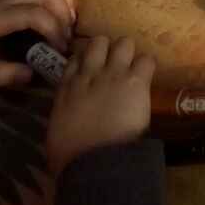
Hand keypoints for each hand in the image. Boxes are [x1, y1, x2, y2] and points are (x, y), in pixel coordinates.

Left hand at [0, 0, 74, 87]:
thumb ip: (4, 74)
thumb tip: (34, 75)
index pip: (36, 14)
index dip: (54, 30)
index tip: (60, 50)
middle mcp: (7, 0)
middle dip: (63, 13)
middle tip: (66, 39)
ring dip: (63, 0)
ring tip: (67, 25)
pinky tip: (57, 15)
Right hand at [47, 36, 154, 178]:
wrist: (94, 162)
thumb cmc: (70, 156)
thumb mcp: (57, 130)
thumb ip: (64, 112)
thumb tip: (71, 113)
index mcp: (67, 88)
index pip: (74, 59)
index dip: (84, 61)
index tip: (90, 70)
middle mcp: (90, 74)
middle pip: (99, 42)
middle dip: (108, 50)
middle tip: (114, 66)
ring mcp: (114, 74)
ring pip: (125, 43)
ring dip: (129, 54)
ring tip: (132, 69)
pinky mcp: (136, 81)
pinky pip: (147, 60)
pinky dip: (148, 67)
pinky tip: (146, 79)